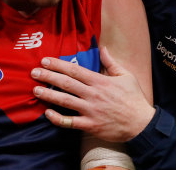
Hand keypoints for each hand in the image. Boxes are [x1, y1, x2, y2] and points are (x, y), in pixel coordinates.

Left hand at [31, 47, 155, 141]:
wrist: (141, 123)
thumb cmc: (133, 98)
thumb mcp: (126, 75)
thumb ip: (111, 62)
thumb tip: (103, 49)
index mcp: (100, 81)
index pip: (74, 70)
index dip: (58, 65)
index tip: (45, 61)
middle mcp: (93, 94)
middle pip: (66, 83)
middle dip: (48, 76)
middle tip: (34, 72)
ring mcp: (90, 110)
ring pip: (65, 101)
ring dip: (48, 95)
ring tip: (35, 89)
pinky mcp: (90, 125)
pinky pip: (70, 122)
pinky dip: (57, 118)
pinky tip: (47, 113)